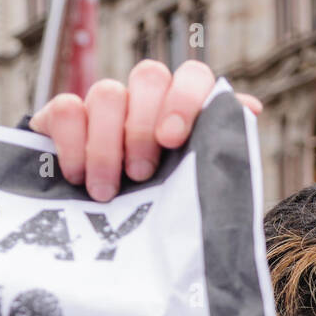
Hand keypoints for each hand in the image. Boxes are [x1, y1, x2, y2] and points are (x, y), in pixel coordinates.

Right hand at [29, 59, 262, 201]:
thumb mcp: (194, 195)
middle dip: (143, 126)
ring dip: (106, 147)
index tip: (172, 139)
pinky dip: (72, 144)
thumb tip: (250, 109)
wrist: (104, 239)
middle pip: (148, 75)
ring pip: (106, 92)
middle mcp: (147, 100)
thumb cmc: (162, 215)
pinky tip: (77, 177)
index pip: (193, 77)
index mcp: (184, 112)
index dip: (185, 100)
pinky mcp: (64, 118)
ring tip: (106, 193)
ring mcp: (106, 107)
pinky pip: (66, 109)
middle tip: (140, 175)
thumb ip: (218, 153)